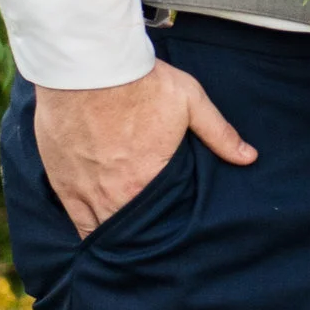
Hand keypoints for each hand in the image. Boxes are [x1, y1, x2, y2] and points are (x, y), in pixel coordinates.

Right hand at [33, 59, 256, 237]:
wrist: (86, 65)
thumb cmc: (140, 81)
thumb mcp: (190, 101)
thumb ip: (219, 133)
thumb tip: (249, 157)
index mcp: (148, 182)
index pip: (160, 226)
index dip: (165, 235)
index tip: (171, 236)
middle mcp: (114, 195)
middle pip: (129, 235)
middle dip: (140, 242)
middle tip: (151, 245)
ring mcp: (83, 191)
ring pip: (100, 232)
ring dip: (113, 237)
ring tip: (126, 245)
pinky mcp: (61, 181)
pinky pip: (74, 220)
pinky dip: (86, 228)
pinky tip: (97, 233)